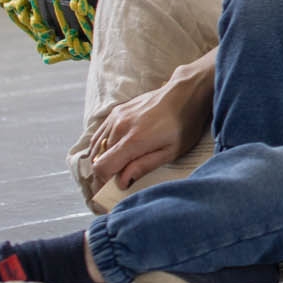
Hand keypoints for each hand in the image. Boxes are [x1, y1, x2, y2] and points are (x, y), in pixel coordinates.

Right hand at [89, 67, 209, 190]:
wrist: (185, 92)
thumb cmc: (184, 123)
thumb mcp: (172, 151)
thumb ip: (144, 166)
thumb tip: (122, 181)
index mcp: (133, 140)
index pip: (102, 168)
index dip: (103, 183)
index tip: (112, 190)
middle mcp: (119, 128)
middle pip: (97, 160)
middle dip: (105, 174)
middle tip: (118, 180)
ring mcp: (116, 117)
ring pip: (96, 147)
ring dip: (103, 160)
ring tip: (118, 166)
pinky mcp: (116, 111)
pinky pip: (100, 134)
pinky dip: (102, 146)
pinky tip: (115, 151)